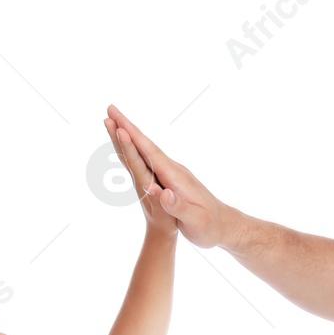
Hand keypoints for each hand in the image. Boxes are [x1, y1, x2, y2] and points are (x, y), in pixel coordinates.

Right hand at [105, 104, 234, 247]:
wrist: (224, 225)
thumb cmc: (209, 225)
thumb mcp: (195, 220)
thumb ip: (178, 206)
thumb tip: (162, 193)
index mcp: (175, 177)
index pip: (150, 154)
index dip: (133, 140)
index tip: (118, 124)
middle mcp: (173, 170)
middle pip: (146, 145)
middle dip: (127, 127)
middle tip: (110, 109)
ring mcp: (172, 173)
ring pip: (146, 150)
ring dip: (130, 135)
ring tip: (114, 122)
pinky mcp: (171, 179)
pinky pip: (148, 159)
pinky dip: (136, 149)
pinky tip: (130, 145)